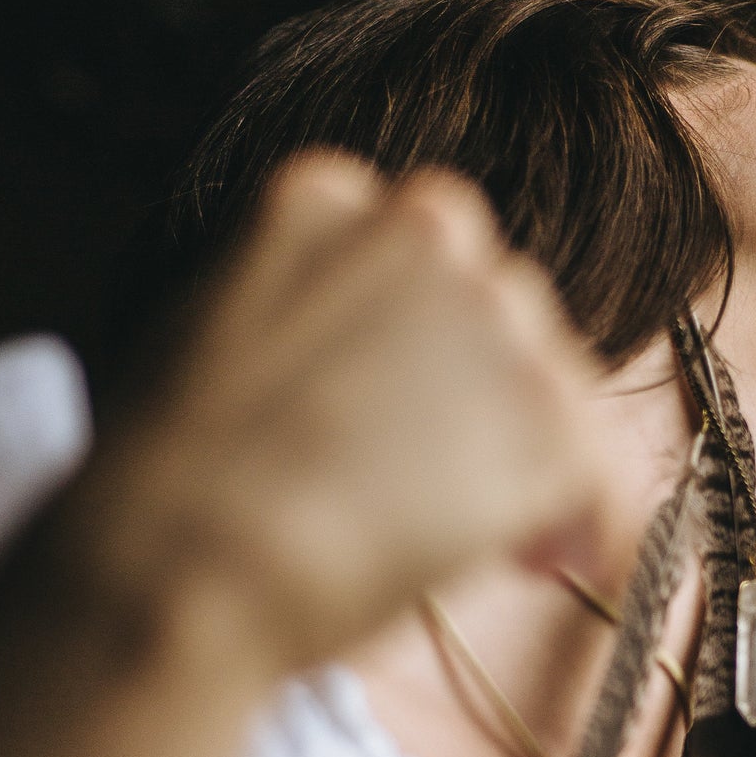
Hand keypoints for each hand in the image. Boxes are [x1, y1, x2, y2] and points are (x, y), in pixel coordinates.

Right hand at [63, 154, 603, 679]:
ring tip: (504, 542)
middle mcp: (423, 230)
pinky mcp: (540, 416)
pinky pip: (594, 467)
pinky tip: (552, 560)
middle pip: (497, 304)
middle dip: (482, 396)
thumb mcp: (204, 343)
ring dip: (532, 454)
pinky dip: (589, 520)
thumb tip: (343, 382)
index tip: (408, 412)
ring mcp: (491, 319)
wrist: (183, 559)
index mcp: (325, 197)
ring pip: (552, 379)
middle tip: (453, 486)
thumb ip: (295, 323)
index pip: (416, 254)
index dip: (422, 343)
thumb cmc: (161, 484)